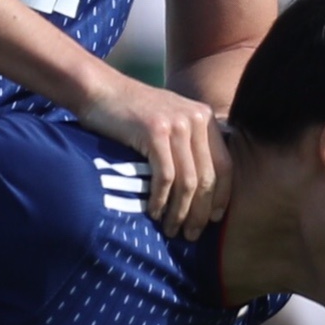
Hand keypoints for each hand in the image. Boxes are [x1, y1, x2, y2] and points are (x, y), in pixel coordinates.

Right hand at [79, 74, 230, 239]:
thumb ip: (186, 143)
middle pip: (207, 178)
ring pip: (188, 182)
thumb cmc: (129, 112)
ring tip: (172, 230)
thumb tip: (198, 187)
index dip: (221, 196)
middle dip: (200, 212)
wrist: (100, 90)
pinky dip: (160, 200)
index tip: (213, 219)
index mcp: (204, 118)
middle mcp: (196, 120)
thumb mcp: (168, 120)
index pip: (225, 165)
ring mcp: (176, 125)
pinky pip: (165, 177)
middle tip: (191, 234)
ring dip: (180, 212)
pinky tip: (153, 213)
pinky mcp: (155, 132)